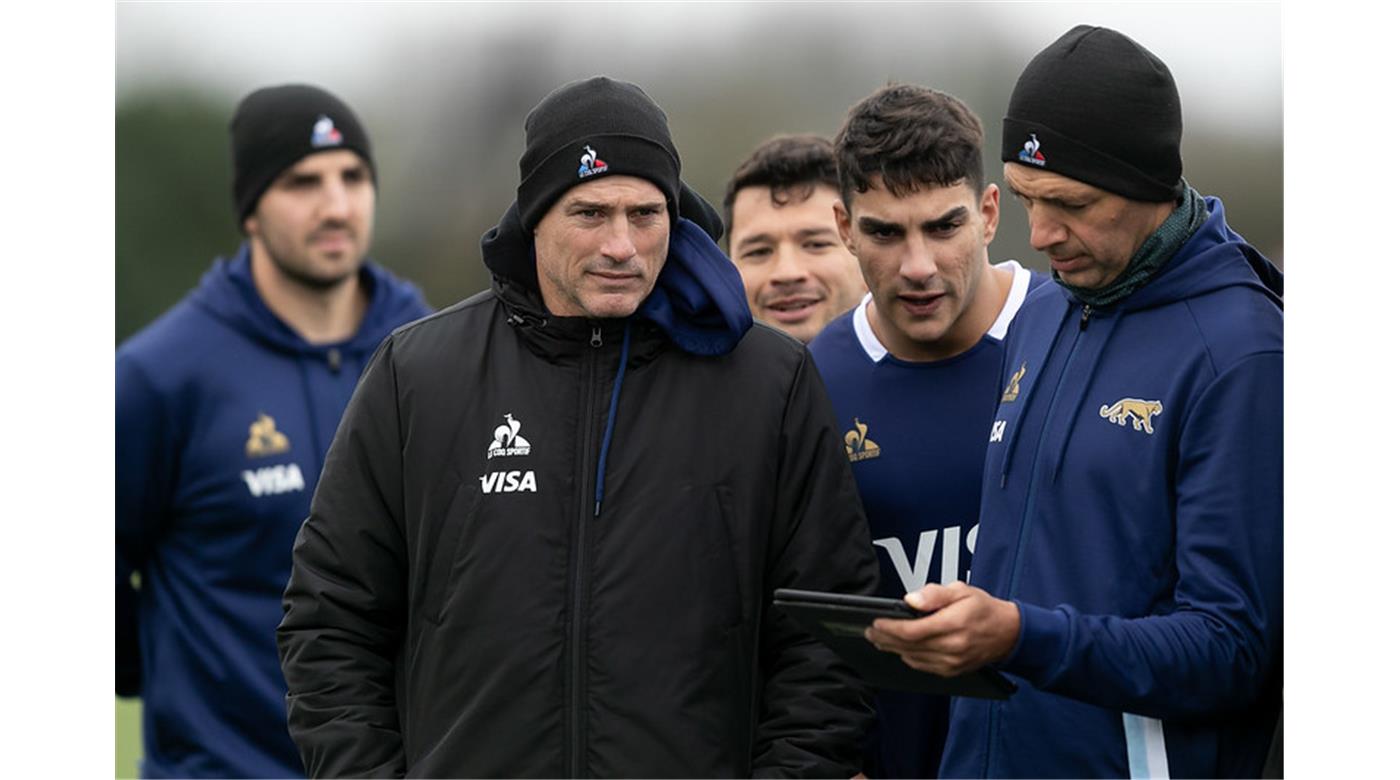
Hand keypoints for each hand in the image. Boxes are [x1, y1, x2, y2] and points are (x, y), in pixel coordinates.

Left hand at [865, 582, 1020, 676]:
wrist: (1008, 632)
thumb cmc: (984, 609)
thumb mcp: (962, 590)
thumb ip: (935, 594)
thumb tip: (911, 599)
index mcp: (953, 624)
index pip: (912, 631)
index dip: (890, 627)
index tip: (876, 621)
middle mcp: (952, 647)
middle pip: (908, 646)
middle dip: (885, 638)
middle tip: (870, 630)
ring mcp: (952, 662)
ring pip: (912, 658)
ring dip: (893, 649)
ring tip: (879, 639)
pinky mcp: (952, 671)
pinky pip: (922, 667)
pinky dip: (907, 658)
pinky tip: (899, 649)